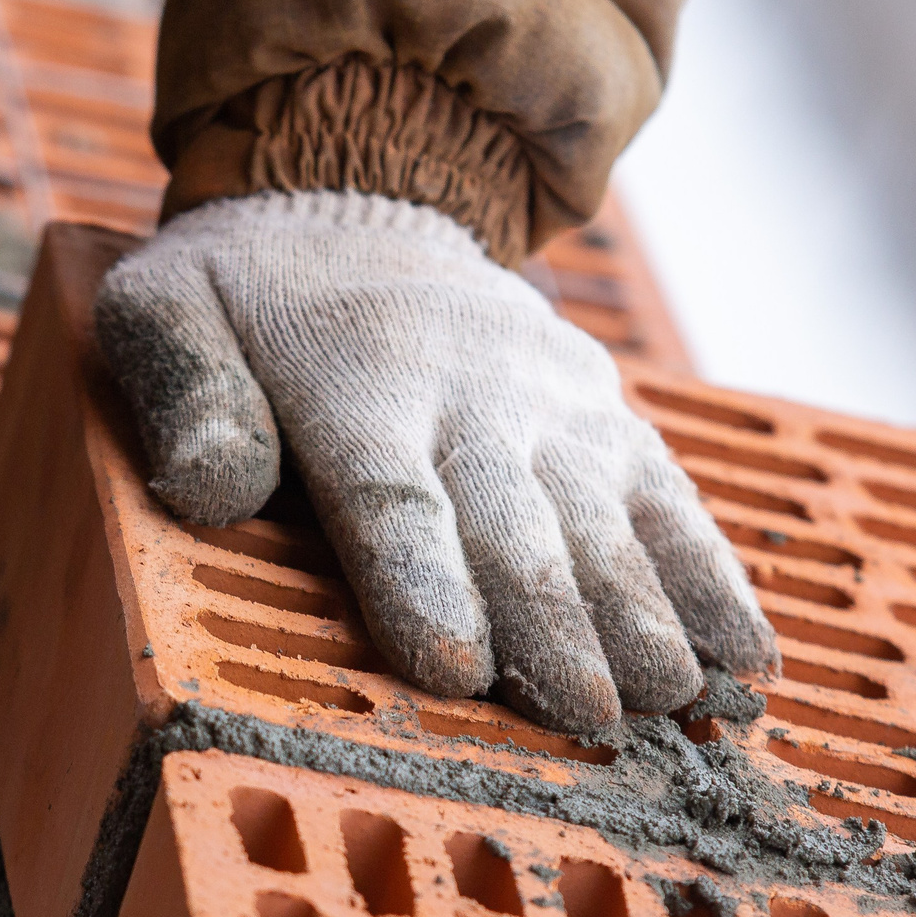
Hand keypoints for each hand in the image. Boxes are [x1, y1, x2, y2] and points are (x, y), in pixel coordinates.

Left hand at [94, 191, 775, 732]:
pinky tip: (748, 661)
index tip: (458, 667)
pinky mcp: (609, 420)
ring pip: (606, 523)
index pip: (394, 499)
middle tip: (591, 722)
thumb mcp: (167, 309)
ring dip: (649, 618)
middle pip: (515, 528)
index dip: (426, 584)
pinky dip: (714, 583)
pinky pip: (670, 505)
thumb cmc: (245, 293)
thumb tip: (210, 487)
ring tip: (683, 705)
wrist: (359, 194)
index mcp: (354, 387)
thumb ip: (186, 396)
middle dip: (556, 628)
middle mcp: (471, 394)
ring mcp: (553, 407)